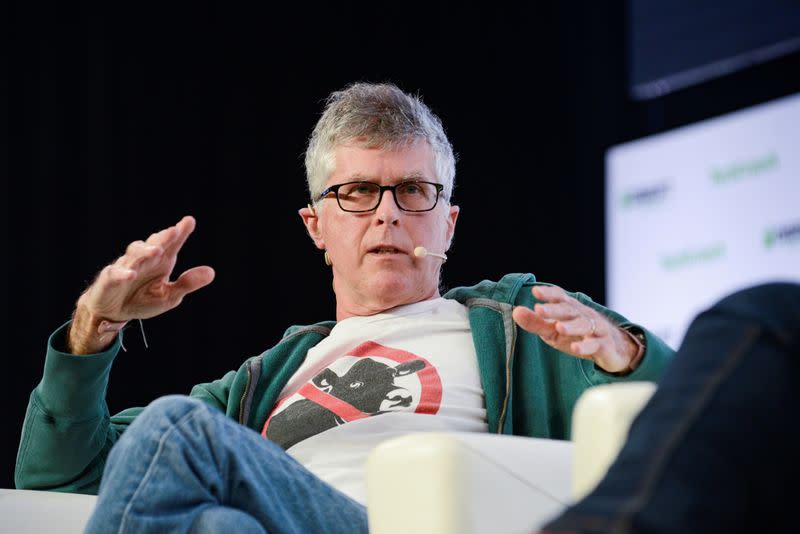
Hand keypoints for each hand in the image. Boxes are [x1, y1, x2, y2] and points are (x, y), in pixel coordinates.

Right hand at [68, 216, 214, 353]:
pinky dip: (122, 273)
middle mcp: (144, 260)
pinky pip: (115, 274)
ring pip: (134, 254)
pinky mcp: (109, 279)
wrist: (113, 312)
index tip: (189, 221)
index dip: (180, 232)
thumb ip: (187, 283)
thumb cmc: (142, 299)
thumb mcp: (168, 295)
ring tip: (157, 251)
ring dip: (145, 251)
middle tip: (174, 231)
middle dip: (163, 237)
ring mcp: (126, 267)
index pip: (172, 244)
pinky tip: (131, 274)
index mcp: (161, 261)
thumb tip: (211, 272)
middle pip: (154, 244)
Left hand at [511, 285, 637, 372]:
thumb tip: (515, 311)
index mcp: (570, 308)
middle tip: (539, 309)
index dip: (549, 294)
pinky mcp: (604, 345)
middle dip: (555, 310)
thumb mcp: (553, 331)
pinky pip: (595, 345)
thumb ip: (535, 322)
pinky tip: (576, 348)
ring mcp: (596, 329)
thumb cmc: (576, 336)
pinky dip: (586, 346)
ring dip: (571, 326)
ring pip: (584, 325)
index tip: (535, 291)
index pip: (560, 297)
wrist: (612, 350)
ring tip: (558, 327)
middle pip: (569, 310)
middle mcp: (584, 315)